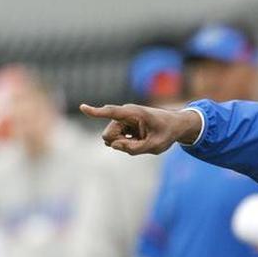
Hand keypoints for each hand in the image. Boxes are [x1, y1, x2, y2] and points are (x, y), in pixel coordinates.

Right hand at [80, 104, 201, 154]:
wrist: (175, 125)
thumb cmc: (167, 133)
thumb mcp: (155, 146)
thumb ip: (134, 149)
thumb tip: (113, 145)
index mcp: (134, 113)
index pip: (112, 112)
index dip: (96, 112)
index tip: (82, 108)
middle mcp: (125, 114)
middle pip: (108, 135)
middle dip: (119, 144)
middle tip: (140, 143)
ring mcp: (122, 119)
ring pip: (111, 139)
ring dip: (125, 144)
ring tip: (142, 140)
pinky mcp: (122, 125)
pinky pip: (116, 140)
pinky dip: (126, 143)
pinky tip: (139, 139)